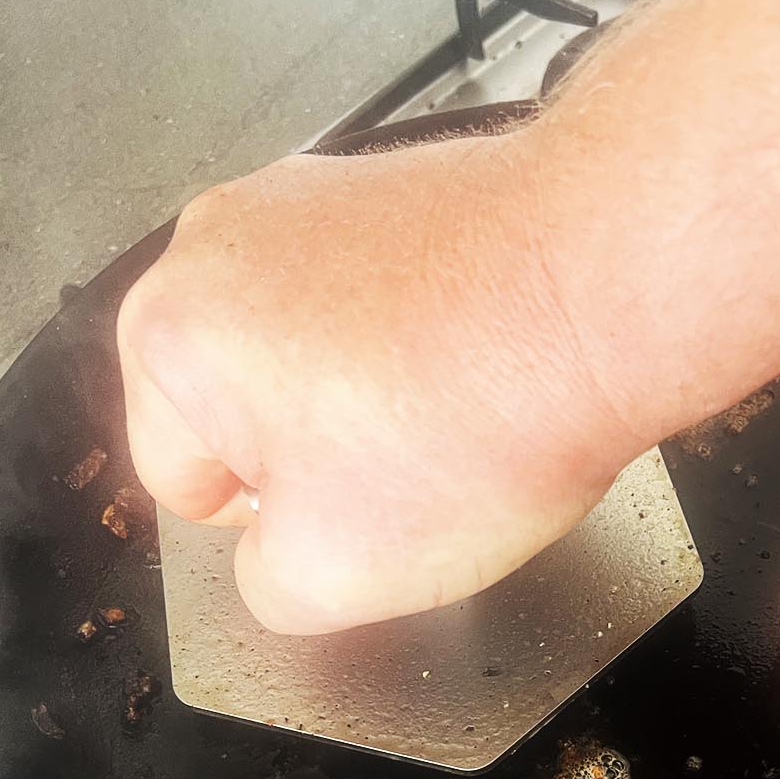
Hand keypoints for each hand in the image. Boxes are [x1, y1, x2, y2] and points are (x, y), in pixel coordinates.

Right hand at [117, 132, 628, 632]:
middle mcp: (225, 240)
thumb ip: (265, 590)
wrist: (611, 289)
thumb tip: (275, 563)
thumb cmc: (477, 413)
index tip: (349, 519)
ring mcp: (315, 200)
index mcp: (168, 331)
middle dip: (320, 462)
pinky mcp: (395, 188)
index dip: (271, 530)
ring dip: (377, 406)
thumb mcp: (331, 577)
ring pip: (320, 361)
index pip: (182, 485)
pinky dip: (426, 348)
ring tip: (459, 422)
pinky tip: (485, 372)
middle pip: (247, 414)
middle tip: (410, 478)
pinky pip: (385, 308)